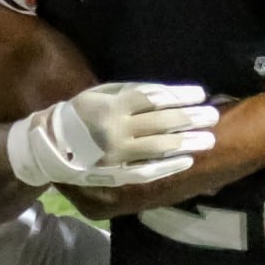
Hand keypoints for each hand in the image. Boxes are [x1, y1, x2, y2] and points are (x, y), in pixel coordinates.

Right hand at [7, 81, 218, 188]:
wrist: (51, 144)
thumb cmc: (82, 112)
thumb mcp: (103, 93)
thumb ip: (133, 92)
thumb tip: (169, 93)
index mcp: (114, 104)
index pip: (155, 99)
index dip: (180, 97)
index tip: (201, 94)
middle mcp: (117, 128)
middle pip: (162, 122)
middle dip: (191, 119)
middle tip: (213, 116)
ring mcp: (116, 153)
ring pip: (158, 147)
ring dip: (186, 143)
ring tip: (208, 139)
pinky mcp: (115, 172)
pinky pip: (146, 171)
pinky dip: (168, 166)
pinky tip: (186, 160)